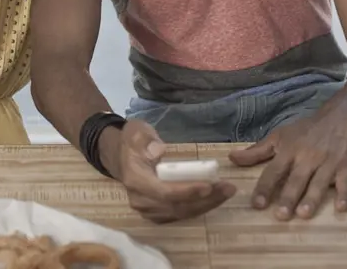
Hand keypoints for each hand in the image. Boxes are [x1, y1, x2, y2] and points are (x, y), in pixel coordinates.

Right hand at [100, 120, 236, 222]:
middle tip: (228, 188)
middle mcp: (140, 199)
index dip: (187, 191)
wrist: (119, 155)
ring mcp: (147, 209)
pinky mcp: (155, 212)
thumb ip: (145, 140)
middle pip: (176, 206)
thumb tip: (158, 151)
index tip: (209, 185)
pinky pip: (179, 214)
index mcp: (135, 179)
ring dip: (205, 205)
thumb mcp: (136, 132)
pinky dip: (198, 207)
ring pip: (180, 213)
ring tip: (226, 192)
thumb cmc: (131, 141)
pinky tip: (213, 198)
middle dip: (204, 200)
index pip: (163, 192)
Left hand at [229, 110, 346, 220]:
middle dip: (288, 197)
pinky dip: (344, 195)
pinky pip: (346, 182)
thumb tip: (232, 158)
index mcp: (289, 150)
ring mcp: (328, 162)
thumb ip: (257, 151)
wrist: (340, 116)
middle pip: (296, 179)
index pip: (274, 171)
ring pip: (319, 183)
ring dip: (312, 198)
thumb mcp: (279, 136)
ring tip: (303, 215)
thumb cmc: (306, 130)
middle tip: (280, 216)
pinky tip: (341, 208)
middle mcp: (307, 157)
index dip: (265, 187)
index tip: (256, 204)